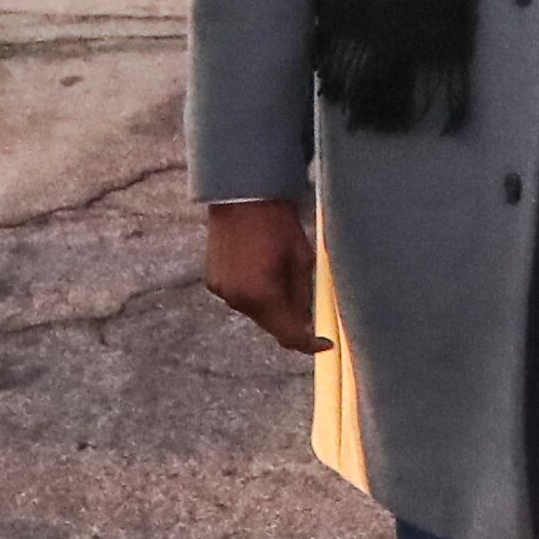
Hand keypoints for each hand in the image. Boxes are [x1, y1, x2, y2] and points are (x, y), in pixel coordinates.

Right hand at [204, 199, 329, 353]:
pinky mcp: (213, 281)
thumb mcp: (302, 259)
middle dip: (290, 319)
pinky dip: (253, 292)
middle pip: (271, 326)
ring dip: (271, 304)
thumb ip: (304, 295)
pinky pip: (240, 297)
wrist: (242, 194)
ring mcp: (222, 291)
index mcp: (262, 295)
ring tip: (281, 273)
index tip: (325, 343)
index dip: (310, 344)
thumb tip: (308, 320)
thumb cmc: (277, 222)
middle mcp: (238, 299)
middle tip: (308, 302)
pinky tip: (261, 268)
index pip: (289, 336)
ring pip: (255, 312)